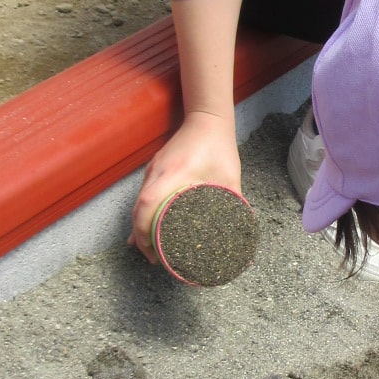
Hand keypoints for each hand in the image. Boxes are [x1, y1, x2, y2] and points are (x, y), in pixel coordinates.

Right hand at [130, 110, 240, 262]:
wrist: (207, 118)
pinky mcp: (155, 169)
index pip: (146, 205)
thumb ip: (233, 202)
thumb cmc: (218, 146)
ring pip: (138, 203)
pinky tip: (148, 228)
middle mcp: (157, 172)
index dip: (143, 231)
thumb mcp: (229, 176)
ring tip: (151, 250)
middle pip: (137, 209)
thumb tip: (240, 227)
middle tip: (154, 259)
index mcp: (173, 174)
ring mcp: (153, 170)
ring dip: (140, 226)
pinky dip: (143, 213)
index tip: (152, 252)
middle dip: (141, 237)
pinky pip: (143, 195)